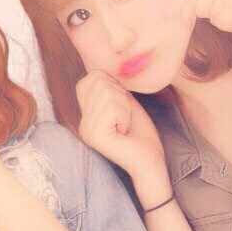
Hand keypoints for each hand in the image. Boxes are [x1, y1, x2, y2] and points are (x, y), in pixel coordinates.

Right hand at [76, 70, 171, 205]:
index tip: (123, 107)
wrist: (149, 163)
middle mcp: (81, 123)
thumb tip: (101, 67)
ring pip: (108, 93)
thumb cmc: (141, 135)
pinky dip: (125, 115)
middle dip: (121, 96)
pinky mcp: (95, 135)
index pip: (90, 78)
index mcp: (86, 115)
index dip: (113, 85)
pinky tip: (124, 132)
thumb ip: (112, 87)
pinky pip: (112, 107)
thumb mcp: (125, 104)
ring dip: (125, 107)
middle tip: (126, 119)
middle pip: (99, 82)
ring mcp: (86, 130)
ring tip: (125, 126)